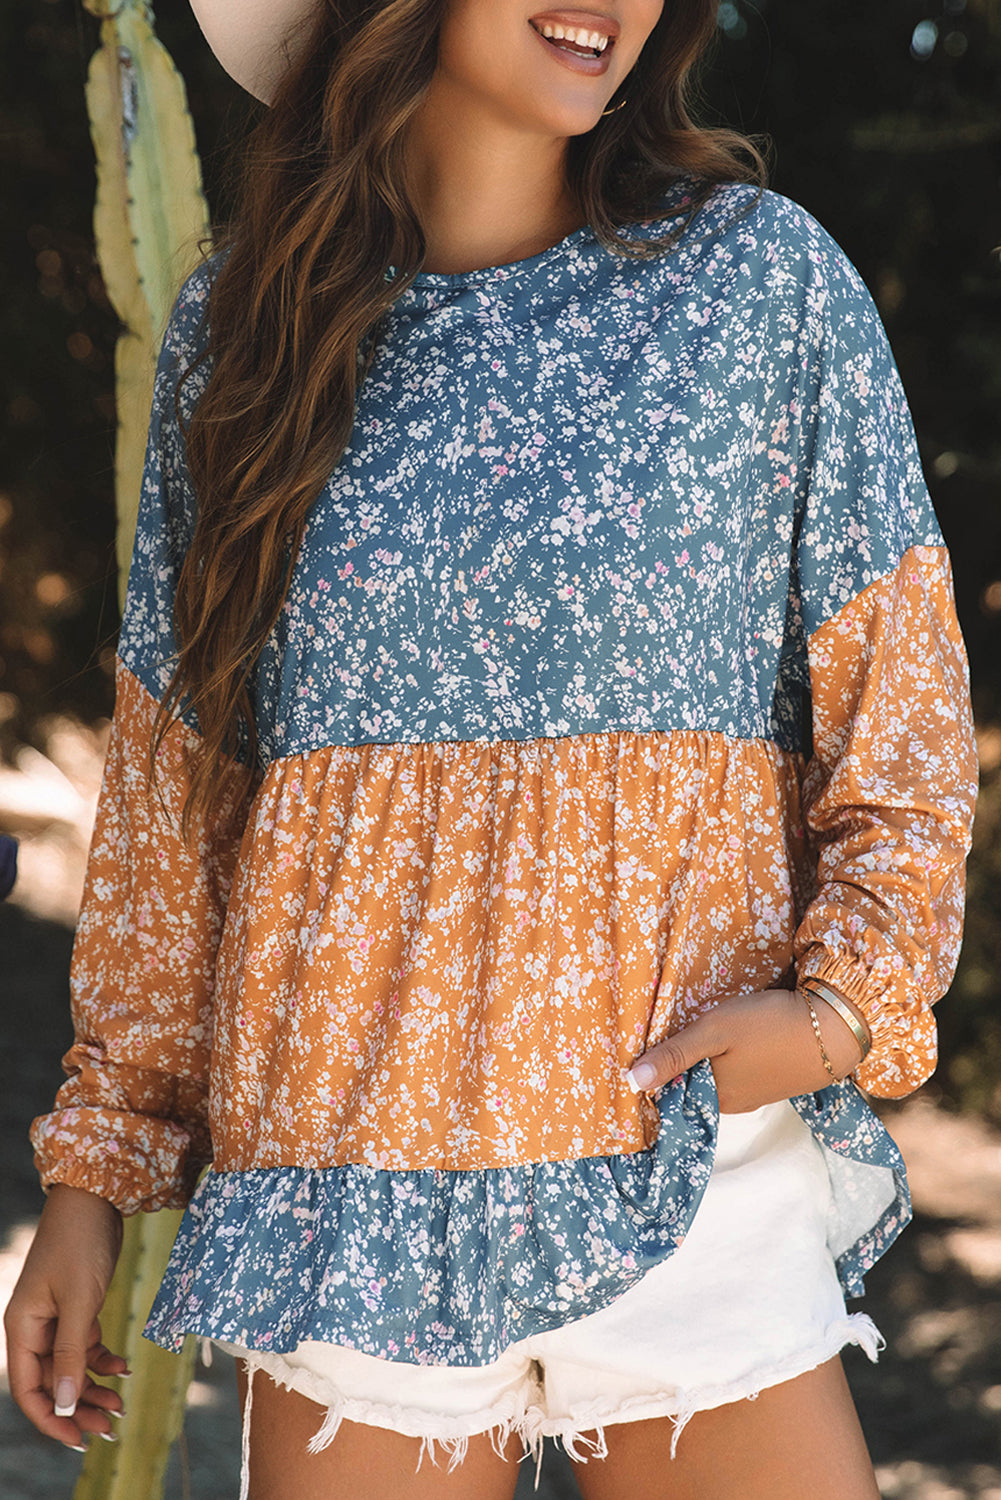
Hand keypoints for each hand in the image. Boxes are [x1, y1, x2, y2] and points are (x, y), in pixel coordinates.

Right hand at [4, 1184, 128, 1449]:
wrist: (94, 1197)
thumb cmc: (80, 1243)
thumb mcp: (79, 1300)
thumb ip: (70, 1353)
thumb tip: (62, 1404)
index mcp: (22, 1327)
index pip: (28, 1389)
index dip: (50, 1418)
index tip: (78, 1438)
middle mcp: (34, 1327)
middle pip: (51, 1382)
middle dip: (78, 1407)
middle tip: (110, 1427)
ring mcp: (55, 1317)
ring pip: (70, 1366)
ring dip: (93, 1387)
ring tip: (121, 1406)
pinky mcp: (77, 1306)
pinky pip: (85, 1345)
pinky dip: (103, 1359)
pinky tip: (125, 1369)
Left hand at [626, 987, 867, 1112]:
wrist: (835, 1029)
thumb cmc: (769, 1026)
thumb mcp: (715, 1032)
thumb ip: (674, 1055)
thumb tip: (631, 1082)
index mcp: (712, 1095)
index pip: (668, 1090)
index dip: (654, 1069)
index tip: (642, 1045)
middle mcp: (730, 1103)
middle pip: (689, 1085)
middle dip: (675, 1065)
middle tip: (662, 1032)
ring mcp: (753, 1094)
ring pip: (713, 1079)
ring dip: (701, 1061)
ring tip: (692, 1034)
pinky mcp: (771, 1081)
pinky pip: (735, 1075)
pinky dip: (724, 1060)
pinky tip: (726, 1042)